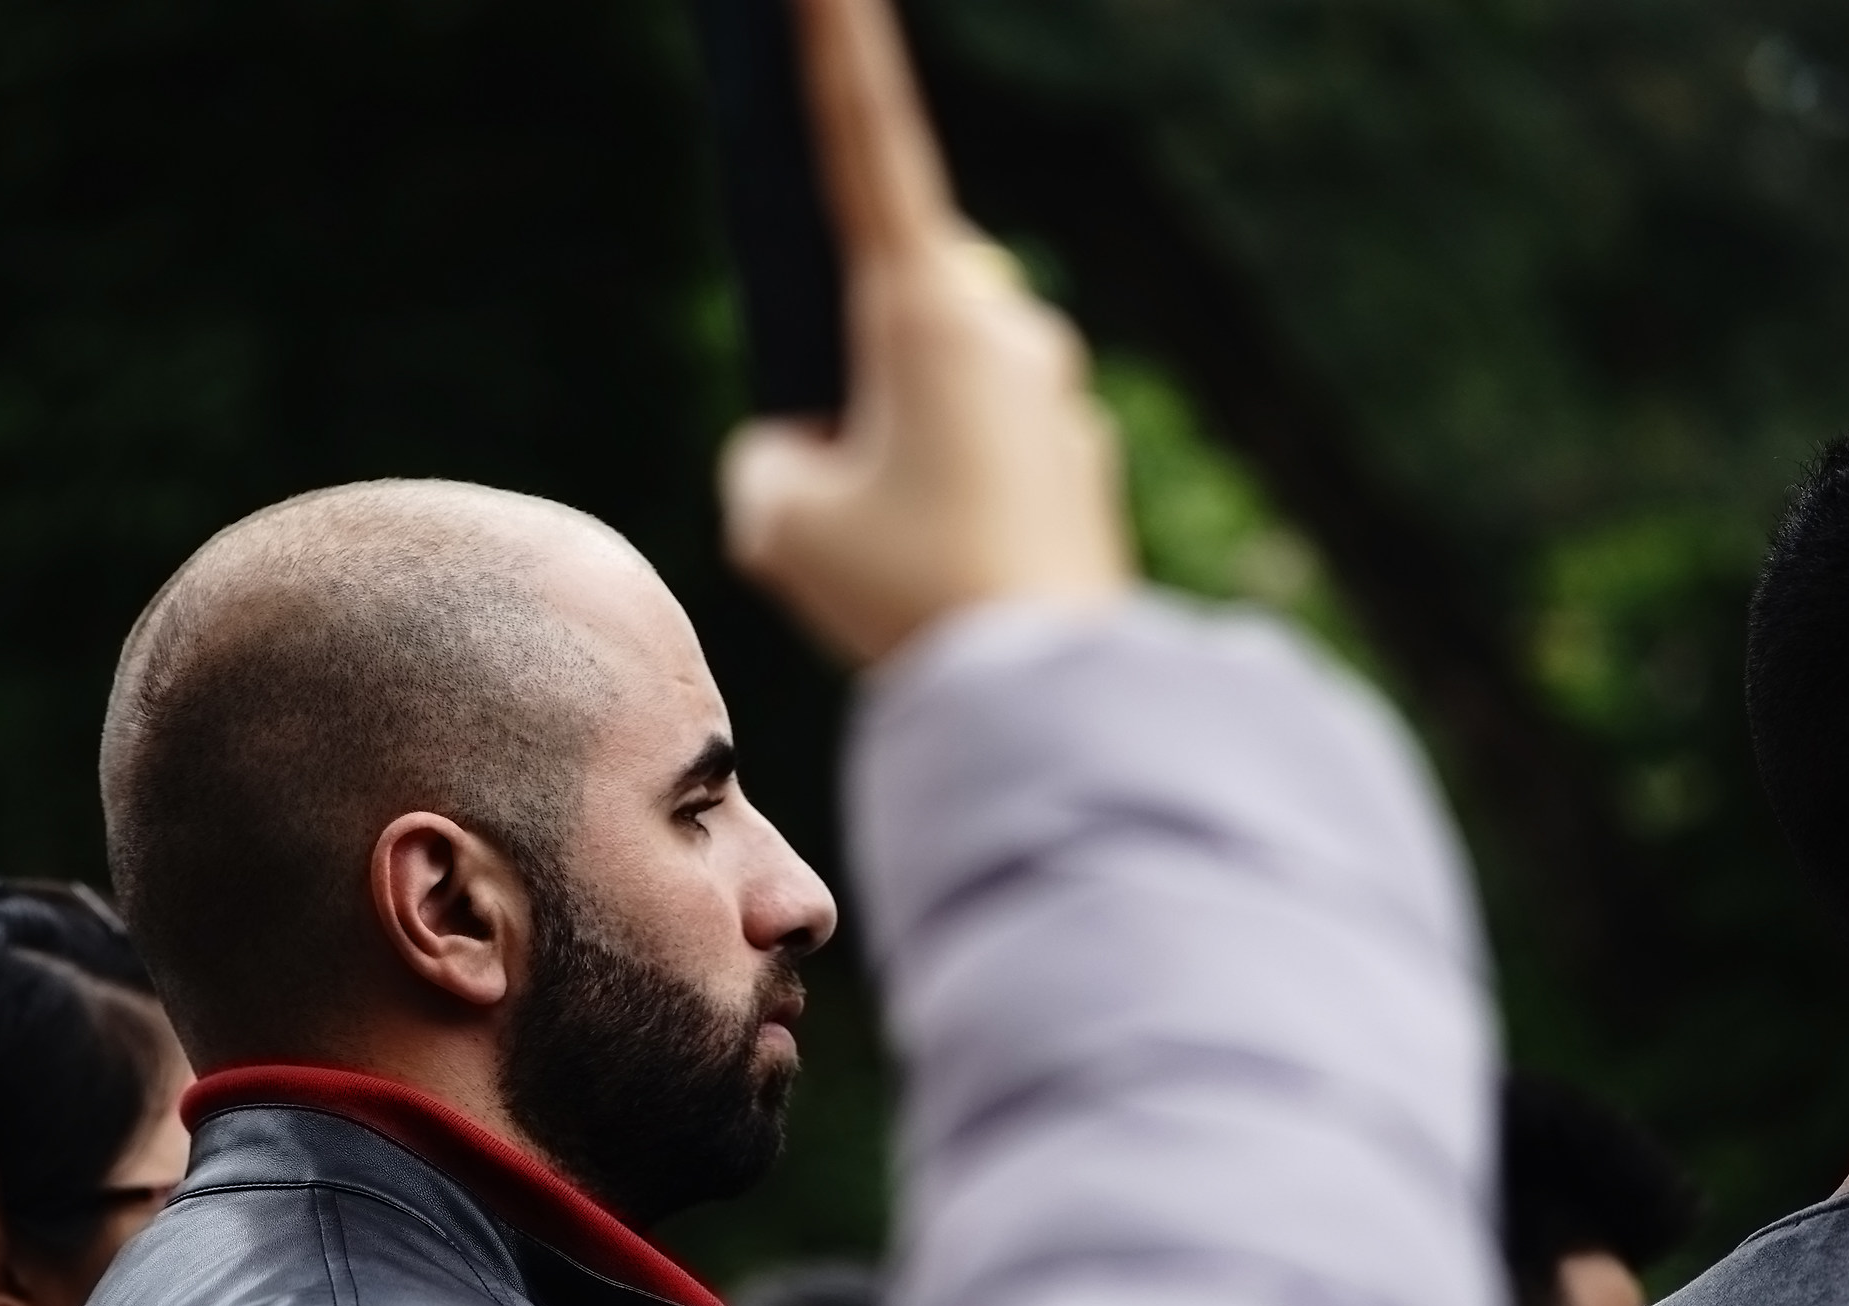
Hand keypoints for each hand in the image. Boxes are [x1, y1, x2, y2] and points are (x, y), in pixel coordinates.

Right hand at [720, 0, 1134, 665]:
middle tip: (832, 475)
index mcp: (923, 306)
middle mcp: (1004, 321)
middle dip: (852, 358)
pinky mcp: (1080, 451)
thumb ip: (768, 463)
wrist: (1045, 696)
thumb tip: (809, 451)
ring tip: (888, 549)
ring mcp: (1053, 385)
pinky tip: (941, 568)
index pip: (865, 145)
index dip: (832, 47)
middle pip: (896, 288)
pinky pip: (989, 435)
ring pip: (943, 372)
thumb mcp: (779, 526)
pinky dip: (951, 480)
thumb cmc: (906, 594)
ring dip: (901, 428)